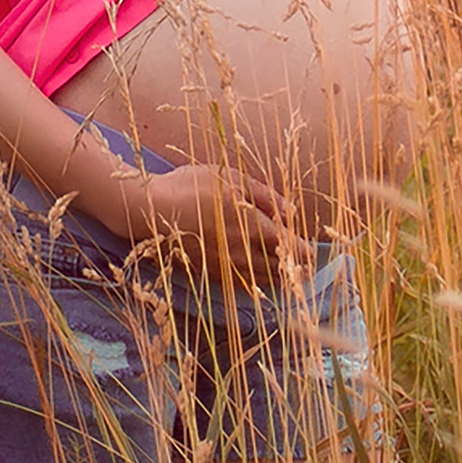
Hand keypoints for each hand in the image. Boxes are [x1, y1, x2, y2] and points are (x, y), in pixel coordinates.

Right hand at [109, 162, 299, 286]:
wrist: (151, 210)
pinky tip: (255, 279)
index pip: (287, 243)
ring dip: (275, 277)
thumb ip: (266, 196)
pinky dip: (252, 283)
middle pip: (276, 265)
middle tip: (303, 267)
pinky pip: (238, 284)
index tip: (310, 251)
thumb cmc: (192, 186)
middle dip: (292, 266)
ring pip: (258, 278)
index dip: (301, 249)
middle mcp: (241, 250)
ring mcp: (224, 264)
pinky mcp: (208, 272)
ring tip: (284, 275)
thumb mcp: (232, 178)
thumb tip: (292, 212)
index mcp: (252, 224)